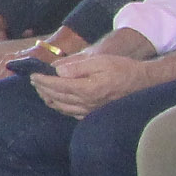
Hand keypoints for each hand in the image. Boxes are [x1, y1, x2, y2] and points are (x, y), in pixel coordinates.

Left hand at [33, 49, 149, 119]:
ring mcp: (90, 110)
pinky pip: (71, 113)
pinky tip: (56, 101)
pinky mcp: (94, 113)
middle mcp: (86, 102)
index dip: (42, 80)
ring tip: (41, 89)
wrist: (143, 82)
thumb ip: (77, 67)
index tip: (33, 75)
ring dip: (48, 98)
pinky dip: (59, 107)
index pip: (56, 85)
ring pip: (61, 107)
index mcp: (86, 89)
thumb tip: (57, 71)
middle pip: (56, 96)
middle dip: (42, 88)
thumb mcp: (99, 61)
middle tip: (34, 80)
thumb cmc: (122, 68)